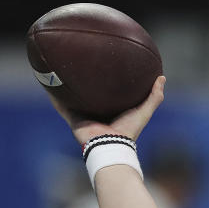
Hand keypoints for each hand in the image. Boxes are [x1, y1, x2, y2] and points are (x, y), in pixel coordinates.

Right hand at [49, 75, 164, 144]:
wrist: (111, 145)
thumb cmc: (129, 130)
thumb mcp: (144, 110)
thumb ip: (154, 96)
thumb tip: (162, 77)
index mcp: (112, 109)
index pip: (109, 92)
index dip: (108, 80)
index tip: (107, 64)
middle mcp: (97, 111)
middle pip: (89, 93)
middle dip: (85, 80)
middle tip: (81, 61)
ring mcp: (84, 115)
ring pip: (72, 98)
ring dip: (66, 85)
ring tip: (59, 68)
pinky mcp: (73, 119)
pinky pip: (60, 105)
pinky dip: (53, 95)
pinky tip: (47, 82)